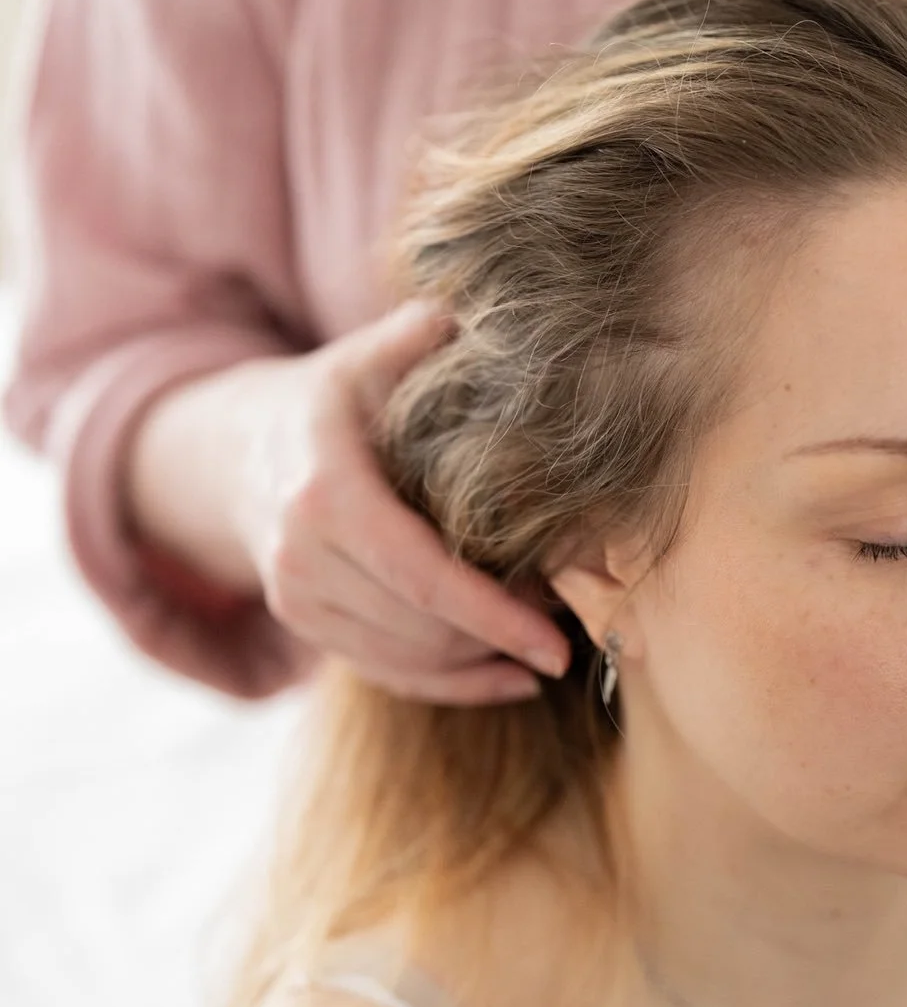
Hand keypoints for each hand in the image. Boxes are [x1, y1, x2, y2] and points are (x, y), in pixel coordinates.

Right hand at [233, 301, 569, 702]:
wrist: (235, 448)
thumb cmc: (324, 398)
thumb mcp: (363, 357)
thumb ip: (417, 337)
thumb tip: (474, 320)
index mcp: (325, 492)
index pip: (421, 574)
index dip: (495, 615)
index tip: (560, 641)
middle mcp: (301, 556)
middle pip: (419, 628)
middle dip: (501, 637)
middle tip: (572, 625)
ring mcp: (296, 598)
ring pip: (404, 661)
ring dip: (481, 664)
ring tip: (546, 647)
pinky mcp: (303, 626)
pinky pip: (384, 673)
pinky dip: (449, 686)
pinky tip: (506, 678)